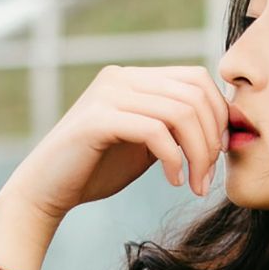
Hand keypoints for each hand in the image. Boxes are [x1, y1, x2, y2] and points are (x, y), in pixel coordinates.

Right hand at [3, 64, 229, 216]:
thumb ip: (174, 126)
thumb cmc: (97, 170)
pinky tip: (173, 181)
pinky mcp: (97, 119)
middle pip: (194, 94)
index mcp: (134, 78)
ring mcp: (107, 95)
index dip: (219, 115)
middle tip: (208, 178)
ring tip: (195, 184)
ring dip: (198, 154)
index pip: (197, 79)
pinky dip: (173, 159)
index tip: (220, 154)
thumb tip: (221, 123)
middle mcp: (121, 78)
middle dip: (212, 139)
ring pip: (180, 112)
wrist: (47, 191)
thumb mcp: (146, 143)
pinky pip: (155, 131)